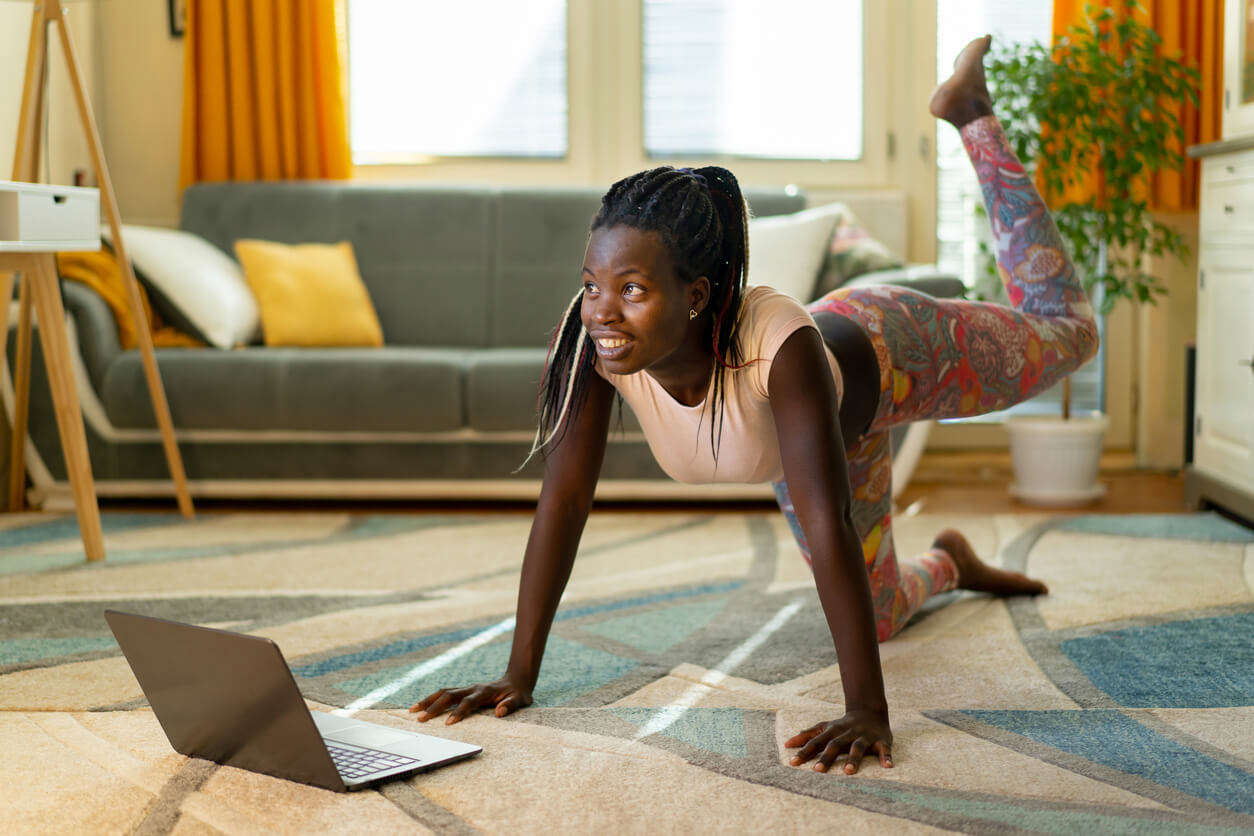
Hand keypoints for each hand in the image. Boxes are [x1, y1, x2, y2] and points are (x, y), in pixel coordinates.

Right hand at [408, 675, 533, 724]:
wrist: (516, 680)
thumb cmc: (518, 694)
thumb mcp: (520, 700)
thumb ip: (510, 705)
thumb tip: (499, 712)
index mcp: (485, 692)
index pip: (469, 702)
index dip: (459, 712)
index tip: (449, 724)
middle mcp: (472, 688)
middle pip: (449, 695)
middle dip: (434, 707)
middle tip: (420, 719)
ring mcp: (466, 688)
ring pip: (443, 692)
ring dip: (427, 701)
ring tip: (411, 710)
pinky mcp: (462, 691)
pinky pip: (444, 694)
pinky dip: (431, 699)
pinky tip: (420, 707)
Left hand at [785, 709, 892, 774]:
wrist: (869, 711)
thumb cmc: (842, 726)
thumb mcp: (825, 727)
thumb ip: (807, 735)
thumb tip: (787, 744)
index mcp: (832, 731)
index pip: (816, 742)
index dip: (805, 752)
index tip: (793, 762)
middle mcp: (847, 733)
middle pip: (835, 745)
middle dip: (826, 757)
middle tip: (817, 771)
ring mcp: (864, 736)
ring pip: (858, 747)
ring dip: (853, 759)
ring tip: (848, 772)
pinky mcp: (881, 740)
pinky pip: (884, 749)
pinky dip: (886, 757)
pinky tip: (887, 766)